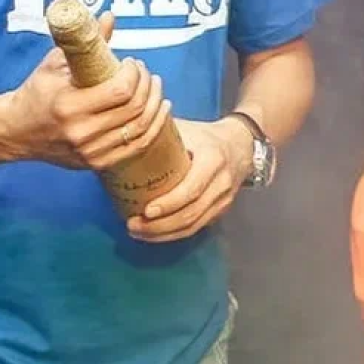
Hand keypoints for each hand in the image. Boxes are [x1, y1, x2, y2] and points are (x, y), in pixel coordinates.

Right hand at [3, 14, 173, 169]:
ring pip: (140, 128)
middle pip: (134, 109)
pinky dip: (154, 127)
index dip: (134, 74)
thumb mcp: (55, 64)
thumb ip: (84, 43)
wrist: (15, 132)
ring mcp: (90, 152)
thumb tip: (110, 17)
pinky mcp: (96, 163)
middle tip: (146, 72)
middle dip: (147, 85)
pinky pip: (137, 147)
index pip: (120, 91)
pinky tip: (160, 110)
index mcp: (68, 106)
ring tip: (156, 87)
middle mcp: (81, 132)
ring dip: (155, 104)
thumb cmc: (36, 93)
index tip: (131, 62)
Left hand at [126, 117, 250, 242]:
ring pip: (193, 226)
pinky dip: (173, 234)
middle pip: (191, 213)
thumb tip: (122, 139)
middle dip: (159, 225)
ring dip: (163, 234)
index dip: (169, 203)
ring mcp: (224, 200)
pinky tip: (153, 233)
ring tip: (137, 231)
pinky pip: (197, 228)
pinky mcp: (221, 211)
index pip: (191, 188)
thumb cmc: (205, 136)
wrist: (240, 143)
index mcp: (213, 159)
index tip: (145, 211)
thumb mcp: (186, 129)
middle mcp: (222, 182)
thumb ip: (159, 134)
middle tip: (131, 225)